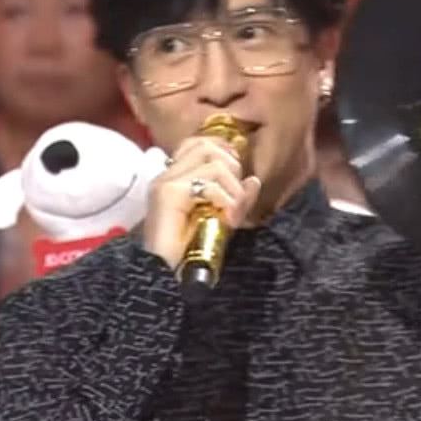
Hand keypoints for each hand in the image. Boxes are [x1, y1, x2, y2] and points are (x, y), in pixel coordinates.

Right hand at [143, 136, 260, 268]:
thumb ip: (238, 198)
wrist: (166, 277)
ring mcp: (166, 182)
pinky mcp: (169, 193)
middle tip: (235, 200)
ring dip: (233, 189)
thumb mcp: (221, 220)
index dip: (224, 152)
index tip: (238, 177)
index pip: (199, 143)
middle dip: (232, 169)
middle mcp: (168, 174)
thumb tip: (254, 180)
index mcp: (175, 177)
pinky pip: (209, 184)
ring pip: (214, 163)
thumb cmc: (191, 252)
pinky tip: (228, 220)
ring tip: (233, 215)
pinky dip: (227, 200)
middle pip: (208, 146)